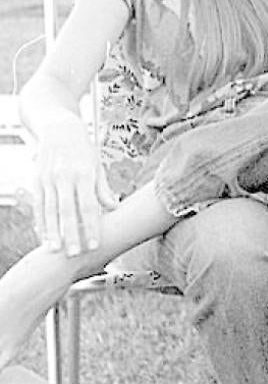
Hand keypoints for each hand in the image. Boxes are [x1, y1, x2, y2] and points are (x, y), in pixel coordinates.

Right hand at [33, 118, 116, 255]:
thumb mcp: (97, 165)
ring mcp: (48, 179)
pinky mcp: (36, 181)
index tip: (95, 244)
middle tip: (74, 254)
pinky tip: (43, 236)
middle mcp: (64, 177)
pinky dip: (40, 222)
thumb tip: (114, 208)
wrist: (59, 129)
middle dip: (71, 234)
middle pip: (67, 211)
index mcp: (84, 174)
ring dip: (52, 232)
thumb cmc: (83, 150)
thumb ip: (103, 189)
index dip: (92, 226)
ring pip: (49, 210)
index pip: (89, 206)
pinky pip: (38, 206)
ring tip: (55, 250)